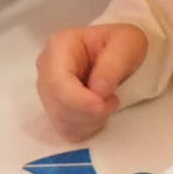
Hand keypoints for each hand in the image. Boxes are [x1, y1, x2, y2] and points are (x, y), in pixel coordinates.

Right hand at [36, 24, 148, 141]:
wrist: (120, 53)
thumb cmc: (122, 44)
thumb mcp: (127, 43)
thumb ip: (113, 64)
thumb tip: (98, 91)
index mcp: (59, 46)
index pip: (57, 82)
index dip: (79, 101)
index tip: (104, 105)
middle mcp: (46, 69)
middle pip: (57, 105)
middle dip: (88, 112)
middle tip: (113, 101)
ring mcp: (47, 91)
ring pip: (61, 121)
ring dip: (90, 120)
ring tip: (107, 103)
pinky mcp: (55, 109)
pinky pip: (66, 130)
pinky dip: (87, 128)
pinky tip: (99, 114)